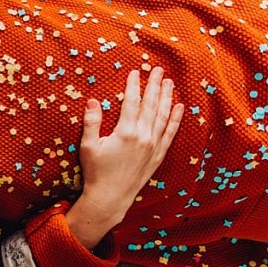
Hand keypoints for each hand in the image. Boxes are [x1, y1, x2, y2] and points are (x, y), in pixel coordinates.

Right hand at [66, 67, 183, 247]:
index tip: (134, 72)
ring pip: (162, 115)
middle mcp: (143, 136)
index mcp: (126, 132)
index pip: (131, 102)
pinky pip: (170, 132)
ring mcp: (153, 145)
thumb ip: (92, 122)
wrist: (111, 197)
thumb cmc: (96, 172)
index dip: (133, 85)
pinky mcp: (158, 154)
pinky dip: (175, 118)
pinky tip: (179, 107)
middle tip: (157, 69)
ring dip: (166, 97)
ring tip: (168, 82)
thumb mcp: (88, 146)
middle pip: (150, 105)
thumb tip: (93, 100)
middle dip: (154, 85)